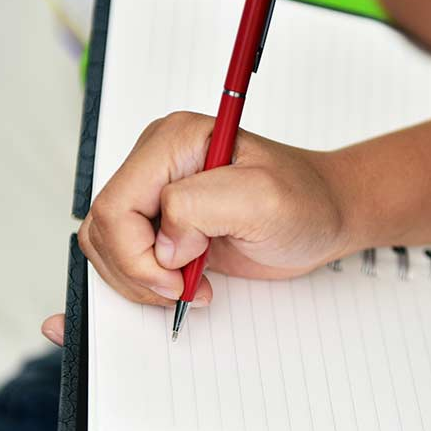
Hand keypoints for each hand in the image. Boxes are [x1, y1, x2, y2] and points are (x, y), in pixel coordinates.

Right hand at [41, 111, 356, 345]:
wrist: (326, 215)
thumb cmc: (306, 202)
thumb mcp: (262, 199)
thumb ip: (200, 207)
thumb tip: (163, 242)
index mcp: (174, 141)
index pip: (116, 205)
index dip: (137, 254)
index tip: (176, 279)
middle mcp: (157, 161)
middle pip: (104, 228)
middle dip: (138, 271)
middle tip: (183, 288)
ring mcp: (157, 192)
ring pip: (106, 245)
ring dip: (140, 280)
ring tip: (189, 286)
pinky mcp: (164, 221)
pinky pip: (124, 255)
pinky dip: (145, 281)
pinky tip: (182, 285)